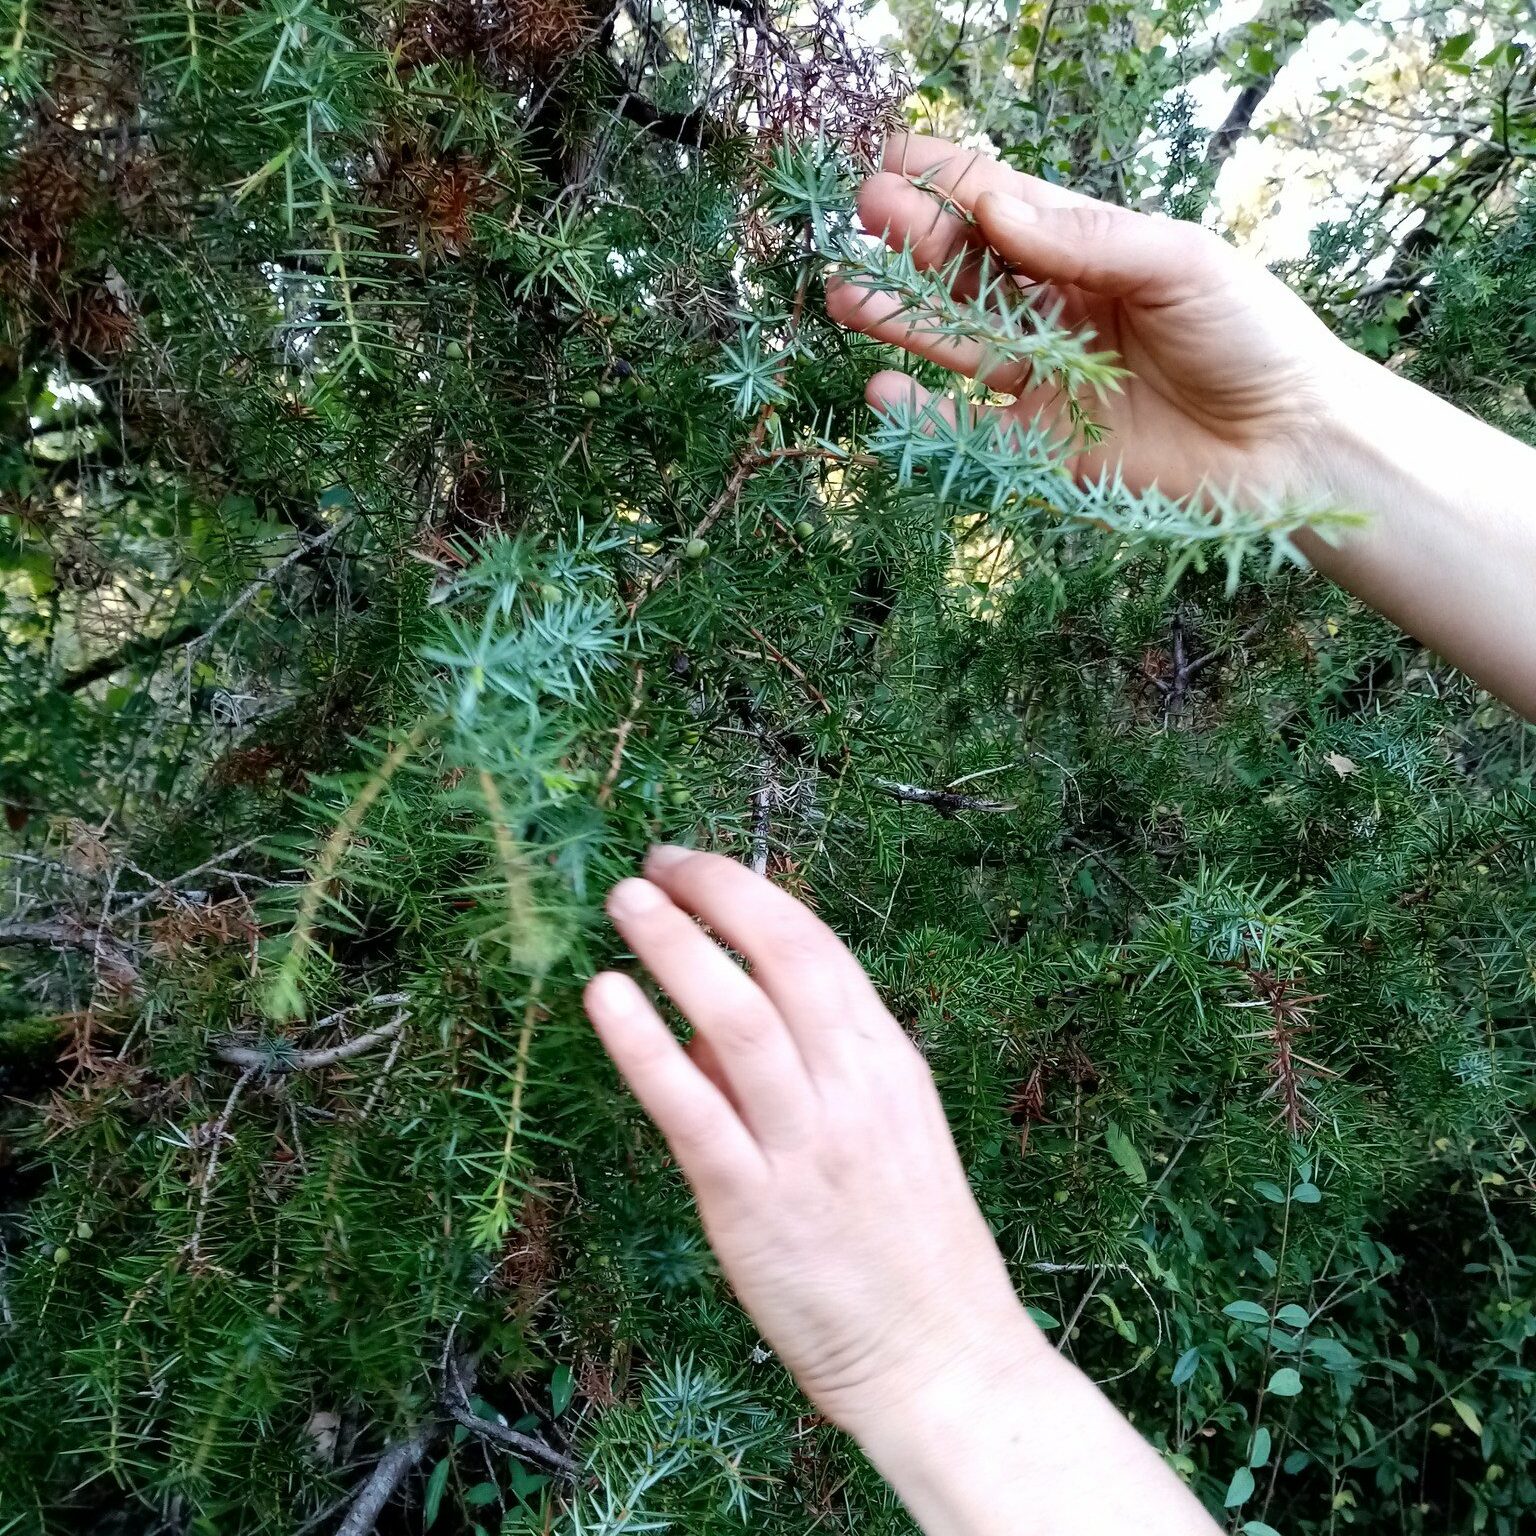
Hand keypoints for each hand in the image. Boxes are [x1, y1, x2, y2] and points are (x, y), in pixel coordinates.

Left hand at [583, 844, 1037, 1432]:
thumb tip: (700, 1022)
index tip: (695, 866)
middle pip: (783, 957)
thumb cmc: (907, 1244)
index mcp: (887, 1061)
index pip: (817, 946)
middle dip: (713, 894)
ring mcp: (805, 1145)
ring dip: (675, 947)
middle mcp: (853, 1087)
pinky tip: (605, 996)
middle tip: (652, 863)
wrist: (940, 1357)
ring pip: (737, 1017)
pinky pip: (691, 1109)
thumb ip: (806, 1070)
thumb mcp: (884, 1131)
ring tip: (625, 903)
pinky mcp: (754, 1204)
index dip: (749, 893)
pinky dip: (643, 1045)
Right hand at [826, 132, 1359, 504]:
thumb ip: (1085, 237)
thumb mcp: (1178, 262)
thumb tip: (993, 204)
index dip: (945, 181)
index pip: (1000, 204)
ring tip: (845, 294)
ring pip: (952, 341)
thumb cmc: (1250, 335)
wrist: (1287, 444)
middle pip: (963, 269)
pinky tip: (882, 389)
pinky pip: (966, 430)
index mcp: (1088, 250)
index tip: (891, 163)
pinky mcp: (1039, 445)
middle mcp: (1054, 308)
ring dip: (897, 317)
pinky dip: (922, 415)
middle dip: (912, 240)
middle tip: (864, 216)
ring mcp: (1041, 378)